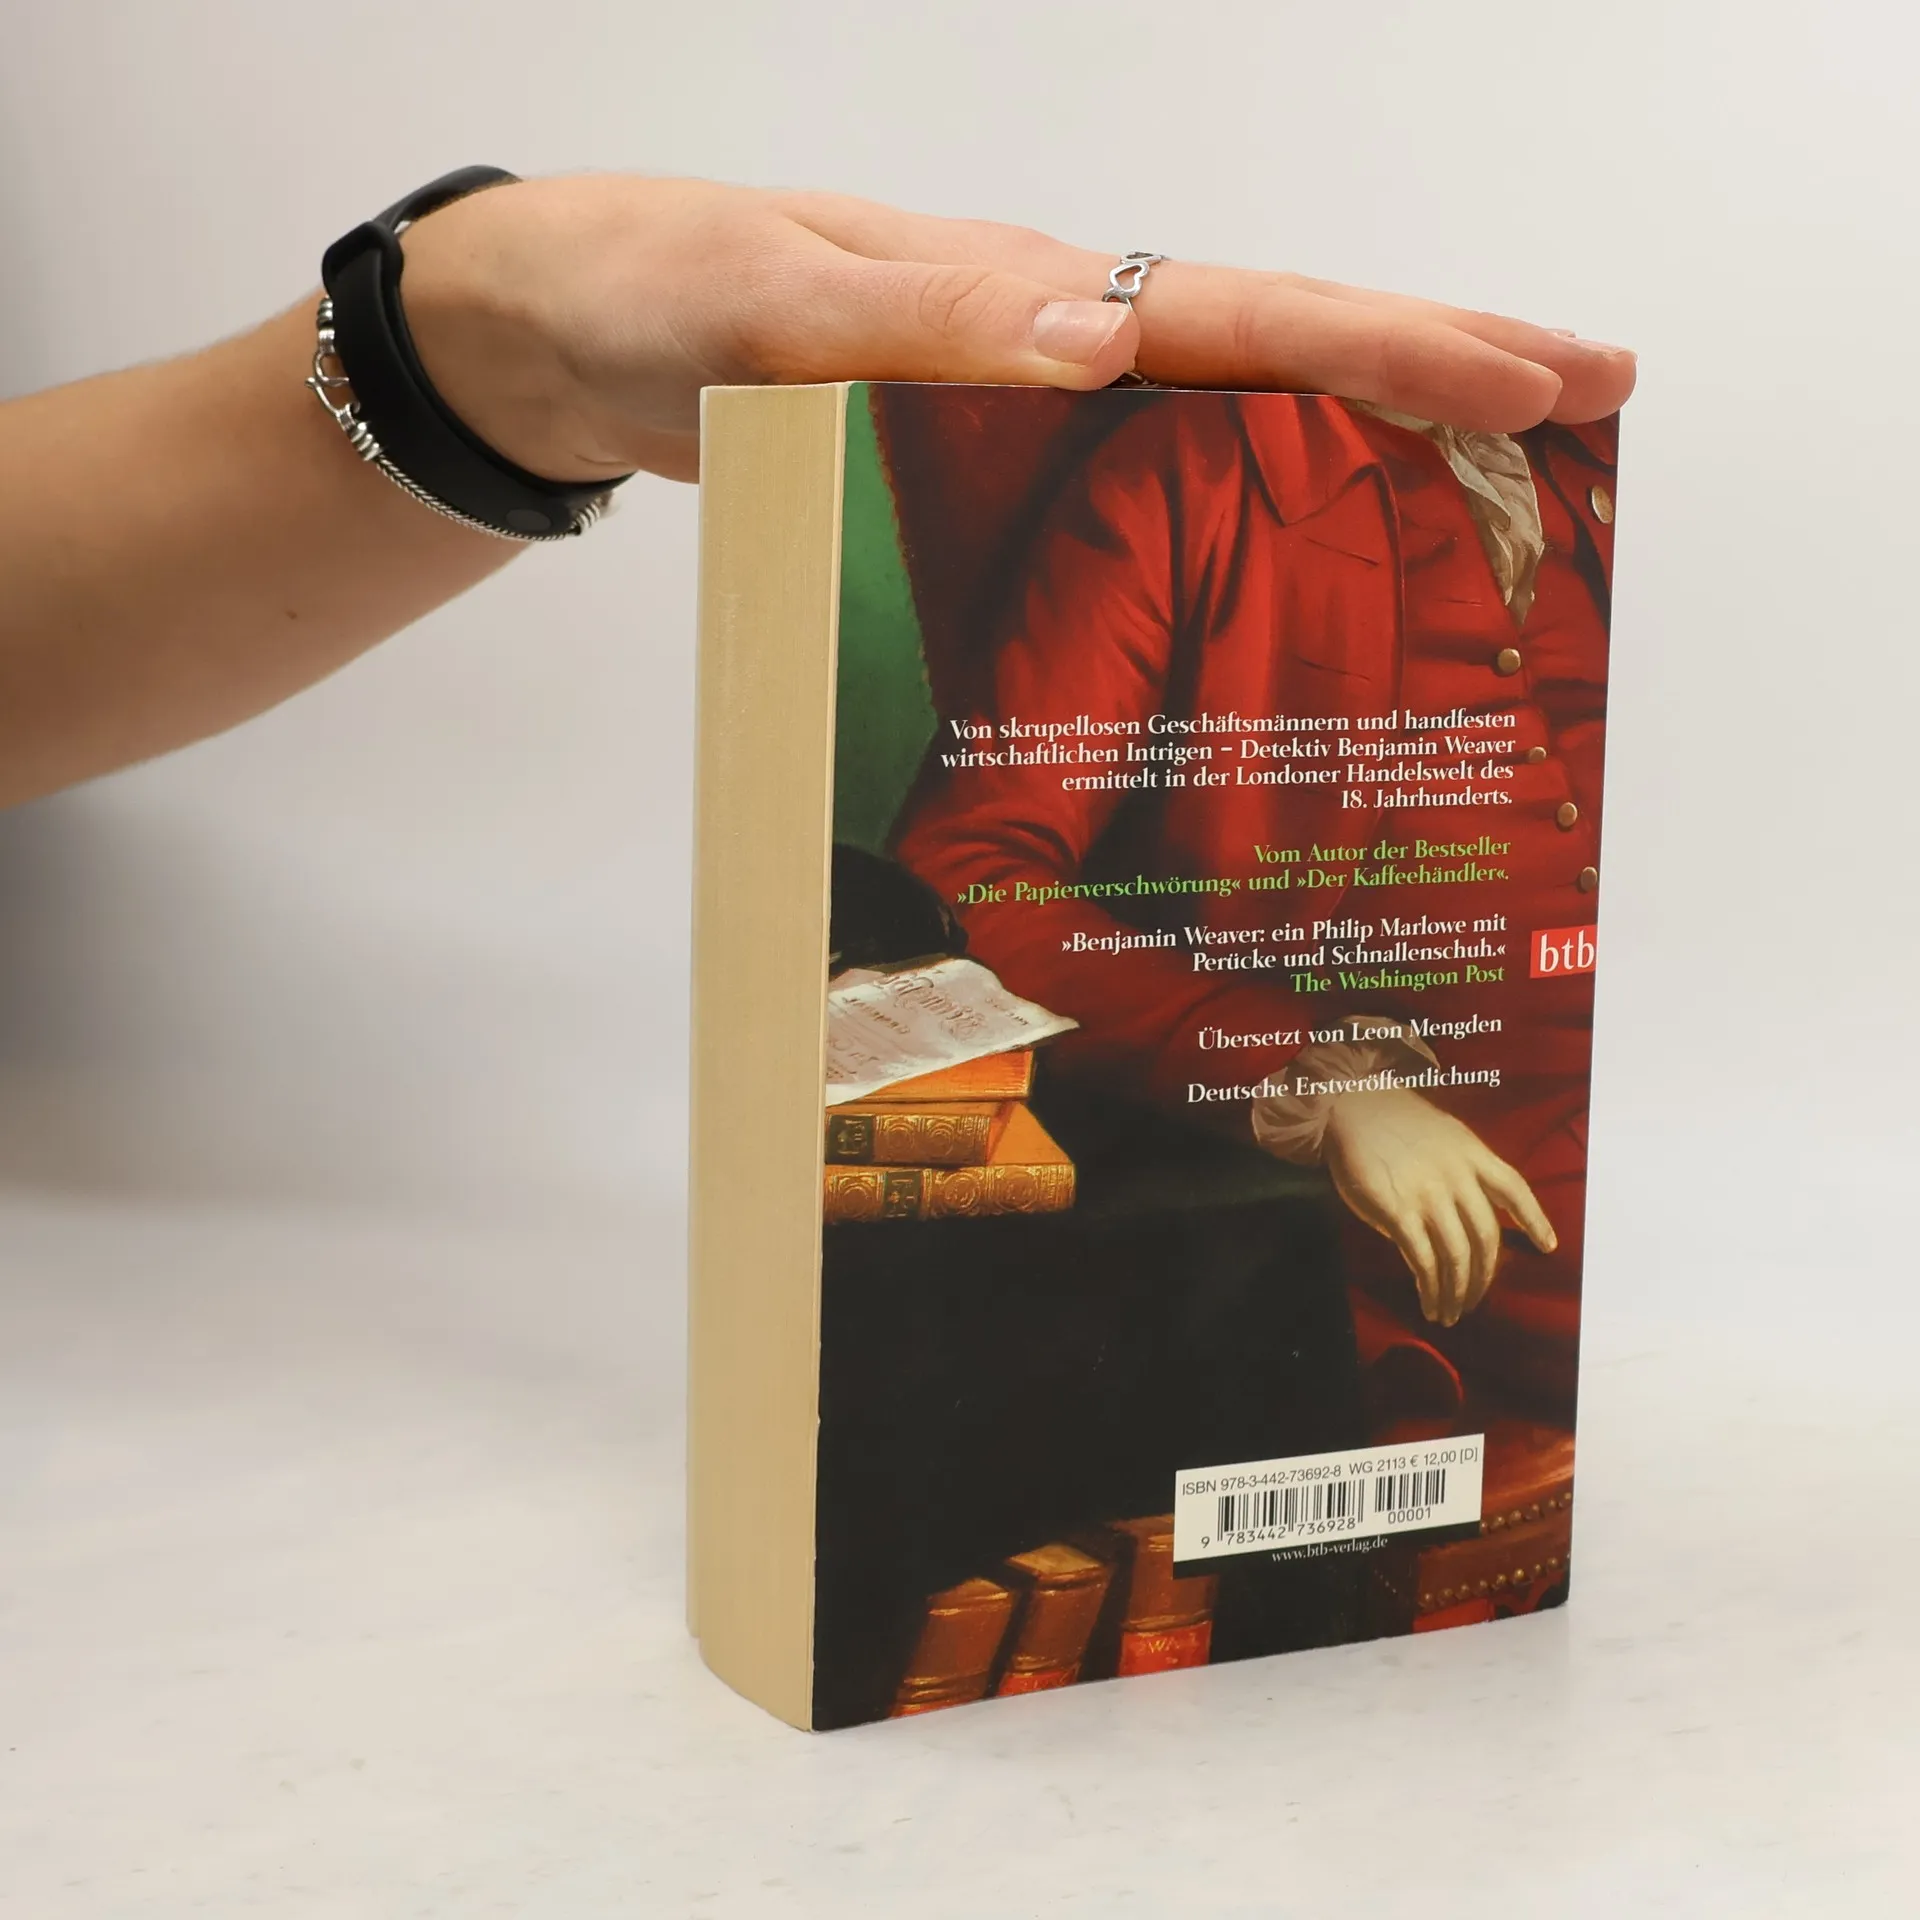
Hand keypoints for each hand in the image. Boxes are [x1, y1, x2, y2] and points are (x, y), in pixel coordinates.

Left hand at [397, 176, 1636, 485]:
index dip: (1397, 348)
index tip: (1540, 377)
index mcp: (1025, 292)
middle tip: (1593, 398)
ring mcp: (1029, 409)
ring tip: (1500, 482)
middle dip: (1439, 371)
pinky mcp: (989, 469)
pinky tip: (1284, 565)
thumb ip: (920, 322)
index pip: (1244, 313)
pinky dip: (1230, 520)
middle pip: (1278, 350)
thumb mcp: (763, 303)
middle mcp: (1053, 342)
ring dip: (1362, 447)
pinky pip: (1138, 494)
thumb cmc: (650, 297)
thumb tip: (1110, 336)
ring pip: (1229, 421)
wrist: (569, 341)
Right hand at [1322, 1089, 1555, 1327]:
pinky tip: (1427, 1301)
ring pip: (1457, 1257)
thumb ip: (1463, 1168)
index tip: (1548, 1247)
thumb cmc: (1394, 1123)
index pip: (1515, 1189)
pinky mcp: (1398, 1213)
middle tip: (1473, 1301)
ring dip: (1457, 1293)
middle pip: (1485, 1238)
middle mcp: (1457, 1177)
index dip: (1535, 1220)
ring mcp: (1429, 1196)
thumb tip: (1470, 1213)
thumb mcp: (1444, 1135)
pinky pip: (1423, 1261)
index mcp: (1473, 1154)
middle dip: (1483, 1279)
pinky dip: (1429, 1288)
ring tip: (1450, 1313)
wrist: (1351, 1105)